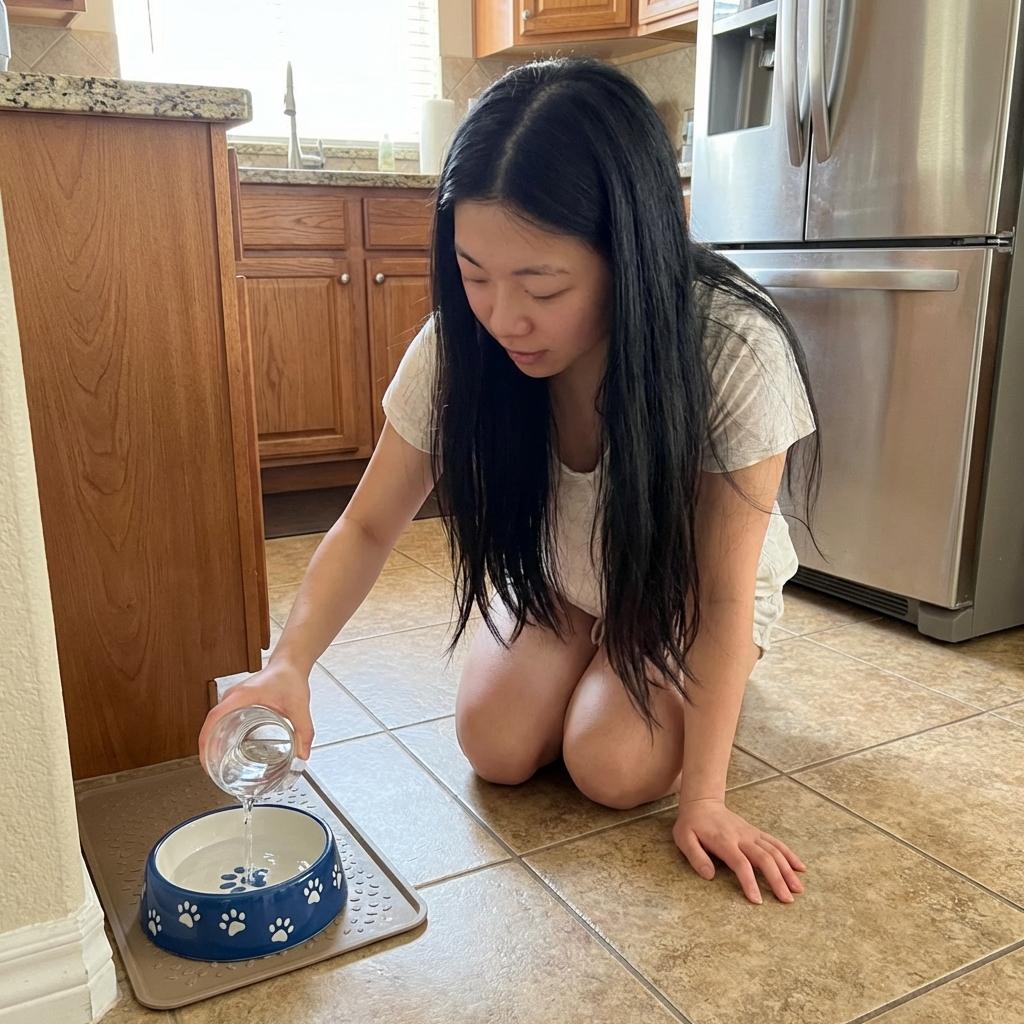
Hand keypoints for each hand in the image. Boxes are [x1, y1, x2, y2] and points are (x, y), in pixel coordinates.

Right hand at [198, 658, 314, 762]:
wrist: (290, 664)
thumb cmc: (290, 678)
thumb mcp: (299, 707)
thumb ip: (304, 731)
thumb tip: (303, 754)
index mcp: (243, 696)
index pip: (214, 717)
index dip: (206, 740)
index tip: (206, 759)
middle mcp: (233, 696)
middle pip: (210, 723)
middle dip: (207, 747)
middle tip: (213, 769)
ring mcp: (233, 698)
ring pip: (214, 722)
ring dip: (211, 741)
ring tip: (216, 763)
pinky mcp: (236, 701)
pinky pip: (221, 718)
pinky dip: (219, 734)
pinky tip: (225, 748)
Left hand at [673, 797, 804, 904]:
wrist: (702, 803)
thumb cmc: (692, 825)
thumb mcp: (684, 839)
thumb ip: (696, 857)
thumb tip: (709, 876)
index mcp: (724, 841)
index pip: (741, 863)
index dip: (749, 882)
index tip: (757, 901)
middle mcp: (742, 837)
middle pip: (764, 858)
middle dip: (777, 879)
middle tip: (787, 900)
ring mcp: (751, 834)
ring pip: (774, 851)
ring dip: (787, 869)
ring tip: (798, 889)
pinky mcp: (756, 833)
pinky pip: (776, 843)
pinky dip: (789, 854)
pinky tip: (800, 867)